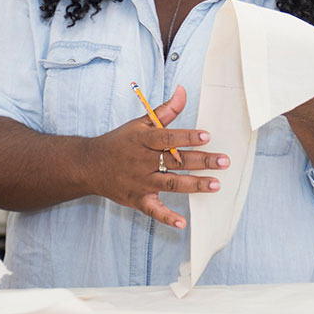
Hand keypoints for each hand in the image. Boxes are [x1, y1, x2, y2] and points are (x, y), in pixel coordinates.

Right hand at [84, 85, 229, 228]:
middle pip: (175, 161)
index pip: (167, 137)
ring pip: (171, 184)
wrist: (89, 165)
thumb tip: (183, 91)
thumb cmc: (120, 142)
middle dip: (201, 161)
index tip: (207, 136)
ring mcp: (140, 182)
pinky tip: (182, 223)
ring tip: (216, 185)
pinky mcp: (137, 199)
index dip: (187, 137)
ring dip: (194, 185)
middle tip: (224, 161)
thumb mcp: (139, 124)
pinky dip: (167, 217)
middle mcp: (142, 161)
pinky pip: (153, 210)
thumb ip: (164, 111)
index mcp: (142, 140)